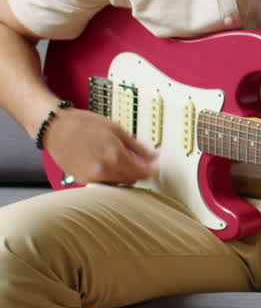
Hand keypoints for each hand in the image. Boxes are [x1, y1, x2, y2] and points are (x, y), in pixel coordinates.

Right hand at [43, 108, 157, 184]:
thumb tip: (153, 156)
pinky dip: (111, 176)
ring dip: (126, 176)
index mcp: (115, 157)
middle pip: (131, 179)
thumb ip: (137, 147)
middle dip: (140, 172)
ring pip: (118, 183)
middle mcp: (103, 171)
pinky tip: (110, 165)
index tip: (157, 168)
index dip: (152, 171)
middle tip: (144, 163)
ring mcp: (91, 177)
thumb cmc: (83, 124)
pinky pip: (104, 182)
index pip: (142, 172)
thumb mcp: (117, 130)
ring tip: (126, 161)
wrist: (56, 128)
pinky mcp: (82, 180)